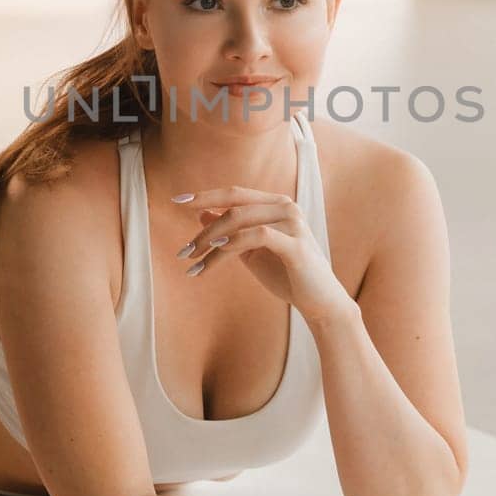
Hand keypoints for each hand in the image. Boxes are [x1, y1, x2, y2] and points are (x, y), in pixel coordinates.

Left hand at [173, 185, 349, 321]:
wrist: (320, 302)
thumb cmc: (287, 275)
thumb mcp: (252, 252)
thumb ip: (230, 232)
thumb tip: (201, 214)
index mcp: (275, 204)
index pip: (235, 193)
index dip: (205, 195)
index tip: (176, 200)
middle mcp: (285, 206)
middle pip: (234, 204)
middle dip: (204, 228)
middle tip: (184, 251)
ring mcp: (293, 222)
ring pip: (240, 220)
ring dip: (212, 241)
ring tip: (194, 261)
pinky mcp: (296, 244)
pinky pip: (256, 236)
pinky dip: (231, 243)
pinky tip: (215, 253)